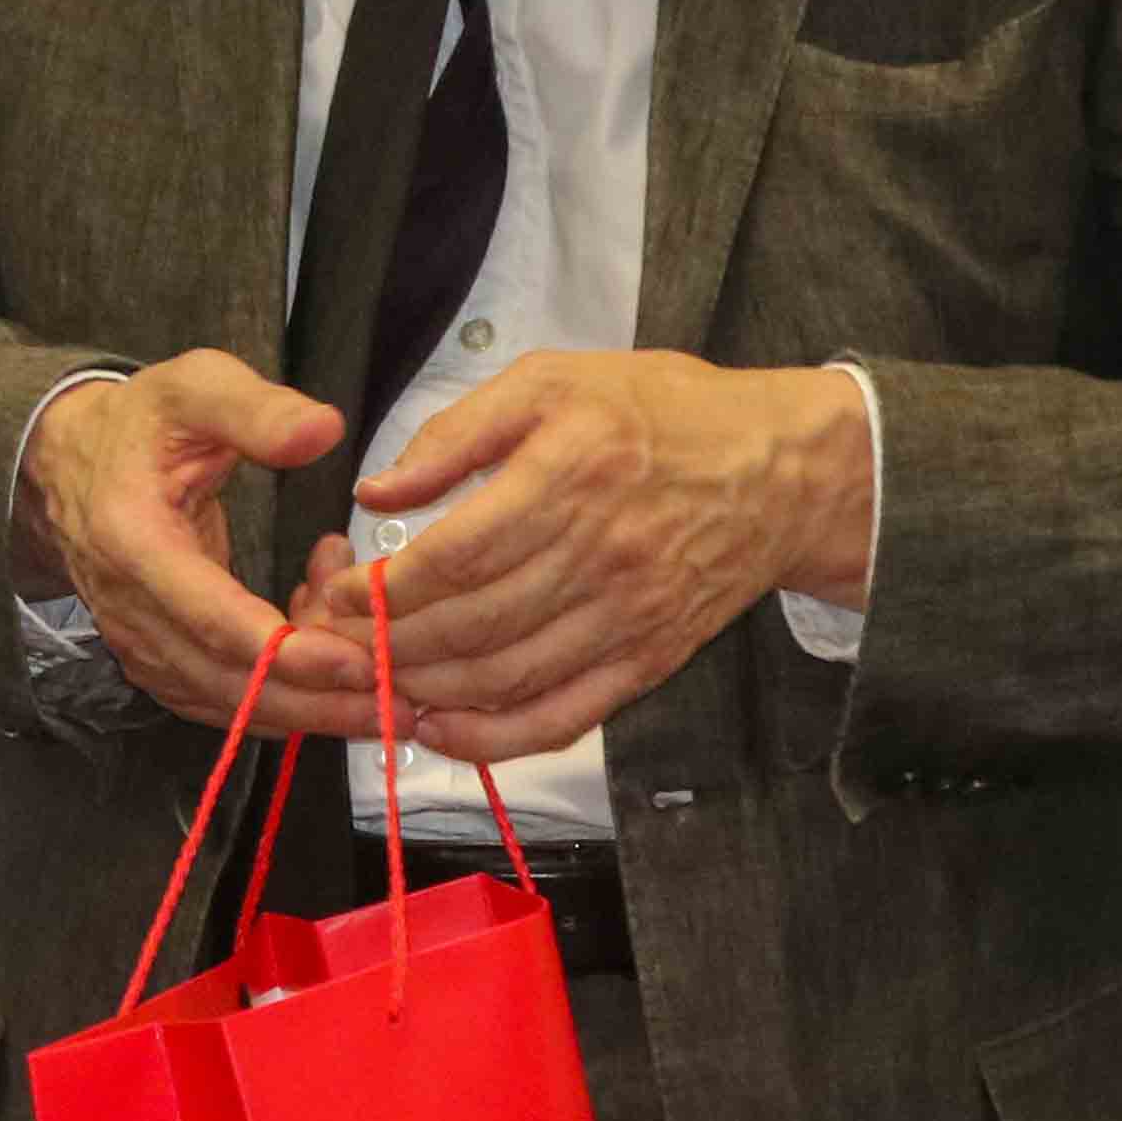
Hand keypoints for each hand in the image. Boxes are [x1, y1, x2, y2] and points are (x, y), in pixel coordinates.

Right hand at [17, 352, 385, 740]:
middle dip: (314, 700)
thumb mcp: (196, 387)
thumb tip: (324, 432)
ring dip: (305, 705)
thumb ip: (258, 410)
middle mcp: (129, 607)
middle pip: (226, 680)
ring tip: (381, 699)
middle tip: (394, 706)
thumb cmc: (142, 422)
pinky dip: (276, 695)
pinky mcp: (154, 658)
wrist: (72, 459)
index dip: (285, 651)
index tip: (356, 663)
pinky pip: (218, 699)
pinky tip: (327, 668)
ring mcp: (137, 641)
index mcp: (133, 540)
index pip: (211, 617)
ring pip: (227, 702)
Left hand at [285, 354, 871, 766]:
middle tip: (338, 642)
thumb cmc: (662, 413)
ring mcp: (627, 618)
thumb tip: (377, 493)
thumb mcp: (553, 380)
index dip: (384, 587)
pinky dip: (495, 740)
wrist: (783, 471)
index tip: (339, 591)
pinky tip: (440, 731)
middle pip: (471, 625)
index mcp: (569, 476)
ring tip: (376, 679)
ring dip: (426, 690)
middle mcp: (599, 556)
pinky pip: (563, 718)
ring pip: (506, 677)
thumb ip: (457, 432)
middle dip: (388, 643)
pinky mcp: (648, 662)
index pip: (455, 555)